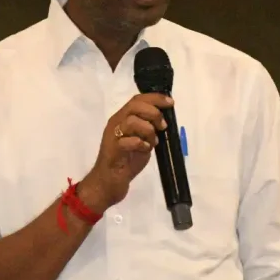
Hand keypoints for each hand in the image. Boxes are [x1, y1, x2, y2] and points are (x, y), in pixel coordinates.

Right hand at [79, 93, 172, 211]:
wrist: (109, 181)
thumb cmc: (126, 160)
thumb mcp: (141, 140)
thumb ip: (148, 129)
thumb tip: (164, 121)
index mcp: (122, 118)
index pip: (138, 99)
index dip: (155, 98)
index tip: (171, 103)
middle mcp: (116, 122)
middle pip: (135, 105)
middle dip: (153, 113)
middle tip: (162, 126)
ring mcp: (113, 135)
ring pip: (132, 121)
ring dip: (148, 130)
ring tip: (152, 142)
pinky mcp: (113, 149)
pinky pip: (127, 141)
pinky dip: (140, 143)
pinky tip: (145, 149)